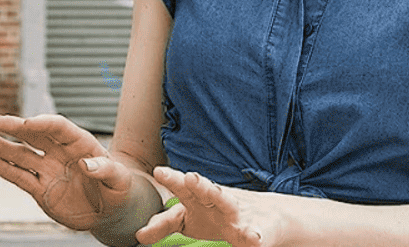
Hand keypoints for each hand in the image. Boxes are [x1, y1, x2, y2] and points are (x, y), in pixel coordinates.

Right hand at [0, 114, 139, 231]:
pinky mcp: (40, 189)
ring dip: (3, 147)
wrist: (109, 211)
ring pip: (22, 156)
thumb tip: (86, 164)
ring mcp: (48, 170)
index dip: (43, 123)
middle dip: (17, 128)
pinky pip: (19, 177)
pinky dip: (3, 169)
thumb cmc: (118, 189)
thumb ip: (106, 171)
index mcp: (80, 143)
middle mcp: (60, 153)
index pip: (59, 128)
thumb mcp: (119, 181)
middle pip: (35, 136)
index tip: (28, 123)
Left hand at [138, 167, 275, 246]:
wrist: (269, 216)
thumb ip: (165, 223)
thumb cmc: (219, 214)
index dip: (172, 180)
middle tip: (189, 178)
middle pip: (206, 189)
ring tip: (214, 192)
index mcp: (199, 197)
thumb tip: (139, 234)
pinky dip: (254, 235)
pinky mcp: (257, 230)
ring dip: (220, 197)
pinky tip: (253, 237)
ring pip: (228, 204)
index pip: (182, 189)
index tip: (158, 171)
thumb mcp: (188, 219)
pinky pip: (255, 234)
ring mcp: (237, 214)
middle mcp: (217, 201)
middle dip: (198, 184)